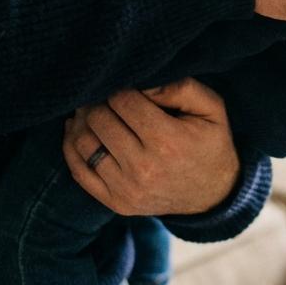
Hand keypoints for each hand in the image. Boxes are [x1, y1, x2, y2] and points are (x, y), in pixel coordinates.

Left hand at [64, 79, 238, 215]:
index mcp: (167, 141)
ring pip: (83, 144)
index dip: (119, 87)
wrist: (214, 194)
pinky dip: (71, 147)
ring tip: (92, 110)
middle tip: (105, 96)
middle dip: (99, 102)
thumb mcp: (212, 108)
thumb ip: (182, 87)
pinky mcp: (115, 202)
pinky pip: (79, 170)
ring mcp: (126, 189)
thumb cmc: (210, 142)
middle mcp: (143, 168)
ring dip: (82, 121)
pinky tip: (79, 131)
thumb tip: (143, 82)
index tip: (126, 87)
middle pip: (99, 120)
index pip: (123, 101)